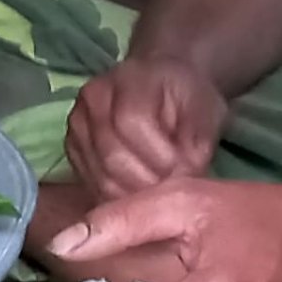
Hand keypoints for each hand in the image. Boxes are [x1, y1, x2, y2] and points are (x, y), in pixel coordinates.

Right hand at [64, 54, 229, 204]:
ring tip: (162, 196)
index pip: (131, 124)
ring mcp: (77, 128)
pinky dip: (120, 199)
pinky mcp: (74, 151)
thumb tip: (186, 178)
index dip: (160, 156)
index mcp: (126, 82)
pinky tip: (143, 196)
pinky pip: (93, 186)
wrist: (163, 84)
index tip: (188, 171)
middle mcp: (92, 102)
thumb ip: (197, 142)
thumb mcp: (207, 109)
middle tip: (177, 192)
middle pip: (112, 156)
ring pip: (101, 177)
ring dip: (136, 196)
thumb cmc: (186, 95)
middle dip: (150, 183)